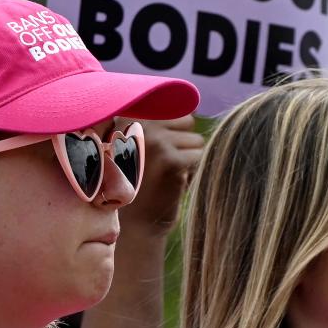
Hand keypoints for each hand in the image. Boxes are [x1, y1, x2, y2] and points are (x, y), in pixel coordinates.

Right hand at [116, 115, 203, 236]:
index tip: (153, 154)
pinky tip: (173, 185)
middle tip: (161, 166)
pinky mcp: (172, 160)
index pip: (172, 110)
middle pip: (186, 122)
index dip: (171, 134)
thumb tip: (192, 103)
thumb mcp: (138, 144)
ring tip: (166, 176)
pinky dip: (193, 173)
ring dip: (188, 160)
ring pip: (196, 141)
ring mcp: (155, 140)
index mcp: (128, 115)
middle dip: (182, 144)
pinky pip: (200, 158)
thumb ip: (154, 122)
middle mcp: (138, 123)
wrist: (134, 224)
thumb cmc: (140, 183)